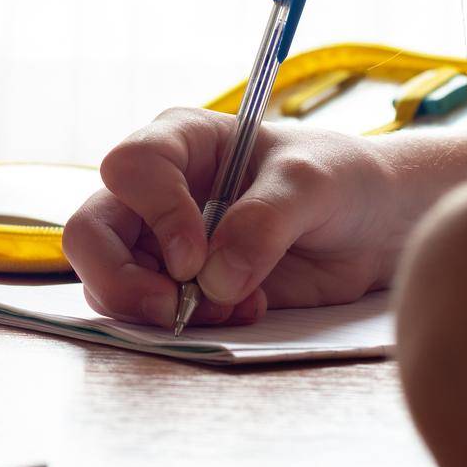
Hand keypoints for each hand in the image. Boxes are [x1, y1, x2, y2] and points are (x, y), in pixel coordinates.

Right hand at [63, 107, 419, 329]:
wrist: (373, 227)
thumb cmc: (341, 179)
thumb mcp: (312, 184)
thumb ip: (265, 222)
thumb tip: (214, 278)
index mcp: (181, 141)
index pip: (131, 168)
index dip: (155, 212)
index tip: (196, 254)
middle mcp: (157, 190)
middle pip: (92, 230)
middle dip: (121, 277)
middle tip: (173, 307)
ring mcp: (161, 242)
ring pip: (108, 279)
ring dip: (156, 308)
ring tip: (225, 309)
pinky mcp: (179, 286)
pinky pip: (147, 312)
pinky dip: (185, 324)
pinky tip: (241, 311)